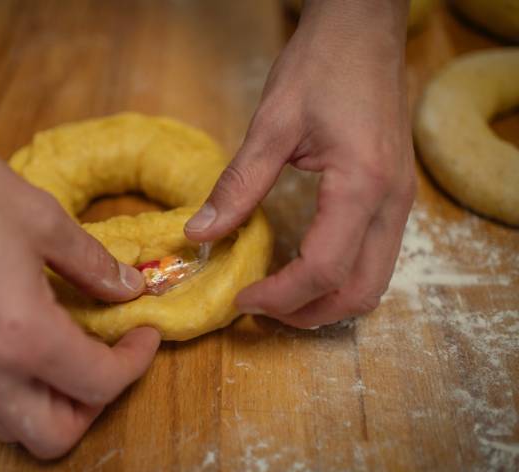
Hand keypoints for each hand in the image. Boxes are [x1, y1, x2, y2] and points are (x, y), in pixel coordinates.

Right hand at [0, 47, 159, 457]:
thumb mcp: (43, 219)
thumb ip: (93, 264)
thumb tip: (129, 288)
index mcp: (22, 334)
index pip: (97, 384)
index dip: (134, 364)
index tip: (144, 335)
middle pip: (54, 435)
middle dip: (93, 405)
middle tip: (108, 358)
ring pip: (12, 427)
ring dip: (52, 404)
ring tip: (67, 354)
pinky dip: (13, 390)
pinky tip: (20, 343)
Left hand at [184, 0, 415, 327]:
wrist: (364, 30)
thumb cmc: (322, 65)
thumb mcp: (272, 124)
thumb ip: (238, 185)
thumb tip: (199, 234)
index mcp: (362, 186)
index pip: (324, 269)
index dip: (280, 297)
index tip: (240, 300)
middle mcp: (391, 203)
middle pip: (359, 292)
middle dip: (308, 313)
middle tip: (260, 308)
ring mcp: (400, 202)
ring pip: (373, 282)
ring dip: (327, 301)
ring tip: (279, 297)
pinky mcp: (394, 196)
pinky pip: (374, 258)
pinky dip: (339, 278)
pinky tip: (302, 267)